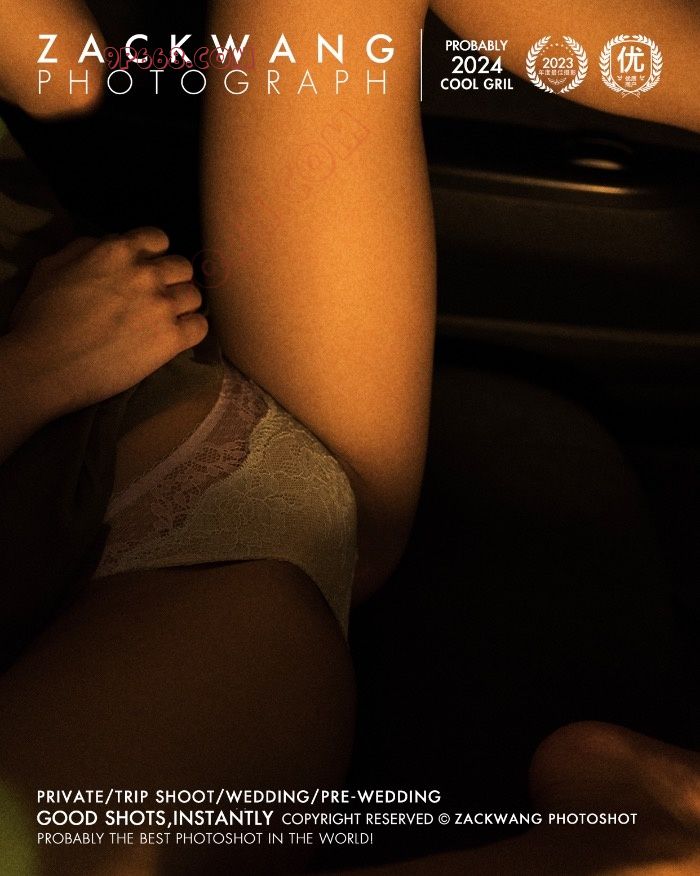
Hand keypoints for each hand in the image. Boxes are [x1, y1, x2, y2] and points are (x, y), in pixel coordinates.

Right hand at [8, 227, 207, 416]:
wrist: (46, 365)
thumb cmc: (41, 317)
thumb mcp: (54, 265)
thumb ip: (87, 248)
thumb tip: (110, 245)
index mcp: (118, 250)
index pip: (158, 239)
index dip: (154, 255)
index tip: (147, 270)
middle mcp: (146, 274)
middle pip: (183, 267)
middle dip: (172, 280)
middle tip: (157, 298)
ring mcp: (162, 306)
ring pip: (194, 296)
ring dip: (183, 305)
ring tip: (166, 320)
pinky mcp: (171, 339)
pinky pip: (201, 327)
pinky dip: (192, 330)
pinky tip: (177, 337)